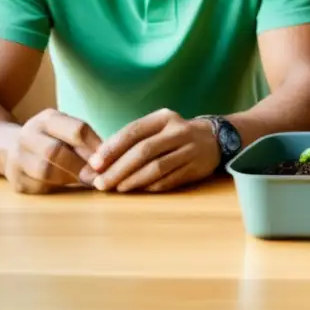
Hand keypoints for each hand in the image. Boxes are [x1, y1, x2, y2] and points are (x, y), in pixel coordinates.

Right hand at [5, 109, 101, 194]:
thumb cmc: (54, 138)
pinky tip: (68, 185)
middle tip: (98, 176)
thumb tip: (109, 161)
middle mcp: (28, 135)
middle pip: (55, 151)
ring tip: (86, 180)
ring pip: (45, 171)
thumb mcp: (67, 130)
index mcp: (47, 119)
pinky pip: (39, 187)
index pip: (76, 129)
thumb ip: (85, 141)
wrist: (12, 147)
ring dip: (70, 178)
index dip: (95, 146)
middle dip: (81, 166)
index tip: (107, 159)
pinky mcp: (15, 180)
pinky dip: (57, 187)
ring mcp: (17, 158)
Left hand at [86, 109, 219, 192]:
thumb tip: (96, 163)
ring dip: (133, 181)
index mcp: (163, 118)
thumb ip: (129, 142)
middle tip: (101, 183)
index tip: (94, 164)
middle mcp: (178, 131)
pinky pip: (169, 180)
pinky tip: (139, 191)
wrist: (215, 139)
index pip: (133, 131)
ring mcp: (190, 149)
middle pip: (144, 151)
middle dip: (118, 169)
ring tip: (117, 189)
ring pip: (157, 167)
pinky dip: (151, 187)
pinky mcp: (196, 167)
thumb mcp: (156, 128)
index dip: (112, 148)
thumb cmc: (173, 136)